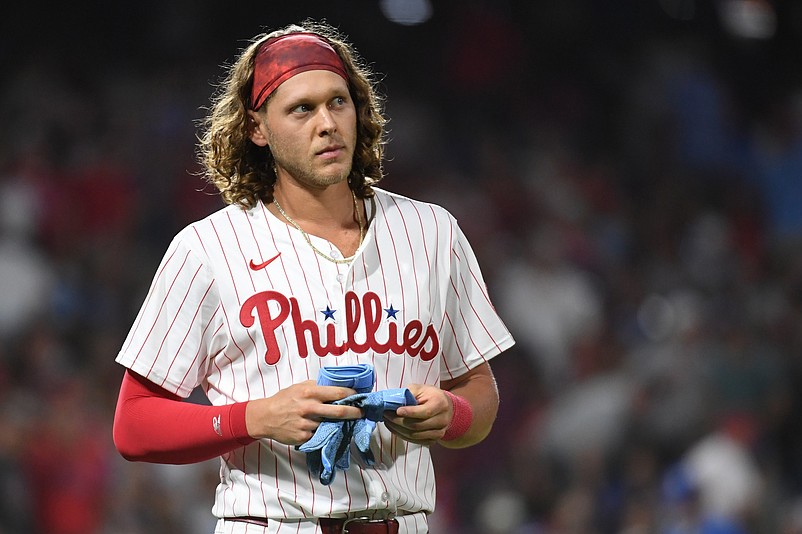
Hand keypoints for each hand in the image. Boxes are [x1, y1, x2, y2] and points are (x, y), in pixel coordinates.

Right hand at [245, 380, 362, 444]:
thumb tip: (335, 385)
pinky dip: (322, 432)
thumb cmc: (283, 400)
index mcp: (310, 393)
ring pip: (329, 424)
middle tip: (362, 413)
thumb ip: (316, 386)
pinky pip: (318, 435)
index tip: (359, 396)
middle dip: (354, 412)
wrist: (265, 417)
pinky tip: (320, 429)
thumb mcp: (299, 386)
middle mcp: (310, 408)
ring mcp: (307, 424)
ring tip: (339, 421)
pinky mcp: (304, 437)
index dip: (351, 395)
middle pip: (339, 412)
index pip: (337, 393)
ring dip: (336, 424)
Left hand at [383, 384, 452, 444]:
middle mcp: (442, 420)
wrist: (446, 408)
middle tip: (386, 415)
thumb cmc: (431, 396)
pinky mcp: (433, 440)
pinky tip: (395, 428)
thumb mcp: (421, 389)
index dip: (409, 412)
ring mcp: (439, 432)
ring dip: (398, 429)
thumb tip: (393, 400)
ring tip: (388, 421)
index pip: (424, 412)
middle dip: (398, 421)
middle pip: (417, 425)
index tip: (396, 410)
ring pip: (414, 435)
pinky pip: (415, 441)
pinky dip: (402, 435)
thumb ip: (409, 393)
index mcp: (440, 404)